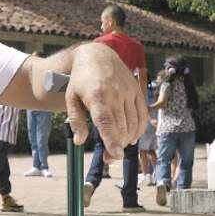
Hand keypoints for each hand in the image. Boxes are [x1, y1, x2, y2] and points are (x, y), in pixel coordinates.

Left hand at [65, 43, 147, 160]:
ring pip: (133, 124)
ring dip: (127, 140)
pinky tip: (131, 138)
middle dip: (116, 147)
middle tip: (109, 159)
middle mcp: (115, 94)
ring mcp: (128, 92)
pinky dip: (139, 130)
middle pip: (120, 127)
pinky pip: (142, 115)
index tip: (116, 156)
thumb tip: (79, 141)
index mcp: (96, 96)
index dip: (112, 140)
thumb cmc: (80, 80)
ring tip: (117, 148)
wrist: (97, 56)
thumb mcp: (71, 98)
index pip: (106, 122)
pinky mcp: (137, 91)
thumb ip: (76, 120)